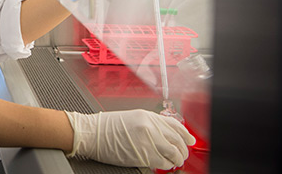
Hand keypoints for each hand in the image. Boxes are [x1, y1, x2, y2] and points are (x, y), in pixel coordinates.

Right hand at [65, 109, 195, 169]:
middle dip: (182, 149)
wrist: (91, 133)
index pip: (175, 125)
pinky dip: (166, 165)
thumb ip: (150, 124)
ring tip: (174, 161)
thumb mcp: (131, 118)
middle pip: (177, 140)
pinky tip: (164, 164)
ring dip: (176, 159)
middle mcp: (150, 127)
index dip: (185, 135)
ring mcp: (147, 141)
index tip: (189, 140)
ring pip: (173, 153)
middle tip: (182, 154)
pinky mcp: (143, 154)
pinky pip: (163, 162)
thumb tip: (165, 135)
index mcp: (147, 116)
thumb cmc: (106, 127)